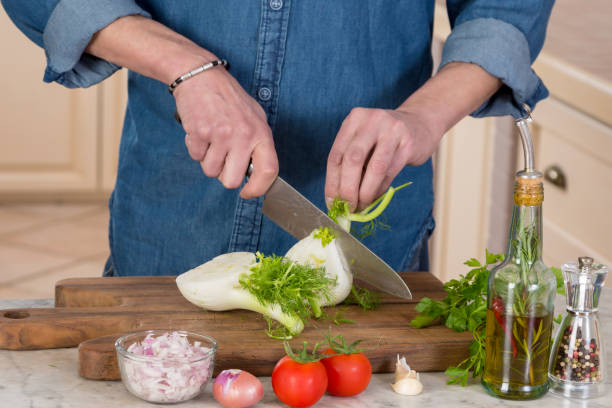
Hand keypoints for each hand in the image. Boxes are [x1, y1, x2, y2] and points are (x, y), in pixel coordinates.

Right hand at [174, 66, 277, 198]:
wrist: (201, 76)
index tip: (248, 193)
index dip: (258, 189)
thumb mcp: (254, 117)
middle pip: (232, 181)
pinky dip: (195, 148)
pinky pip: (195, 157)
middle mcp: (243, 136)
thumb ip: (257, 144)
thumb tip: (255, 173)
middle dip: (224, 175)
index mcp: (261, 133)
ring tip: (211, 139)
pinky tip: (200, 131)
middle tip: (223, 159)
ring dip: (208, 160)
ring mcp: (220, 135)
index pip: (269, 171)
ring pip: (210, 171)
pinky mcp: (199, 133)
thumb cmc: (229, 98)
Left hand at [325, 107, 440, 210]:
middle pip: (352, 160)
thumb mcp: (364, 142)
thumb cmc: (385, 138)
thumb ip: (350, 164)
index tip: (332, 203)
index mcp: (354, 120)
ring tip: (361, 206)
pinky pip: (391, 172)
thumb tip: (338, 198)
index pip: (336, 155)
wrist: (421, 123)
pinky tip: (375, 197)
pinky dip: (380, 189)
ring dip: (365, 193)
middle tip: (348, 208)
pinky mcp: (408, 143)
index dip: (332, 183)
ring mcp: (392, 130)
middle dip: (347, 189)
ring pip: (374, 168)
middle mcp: (371, 121)